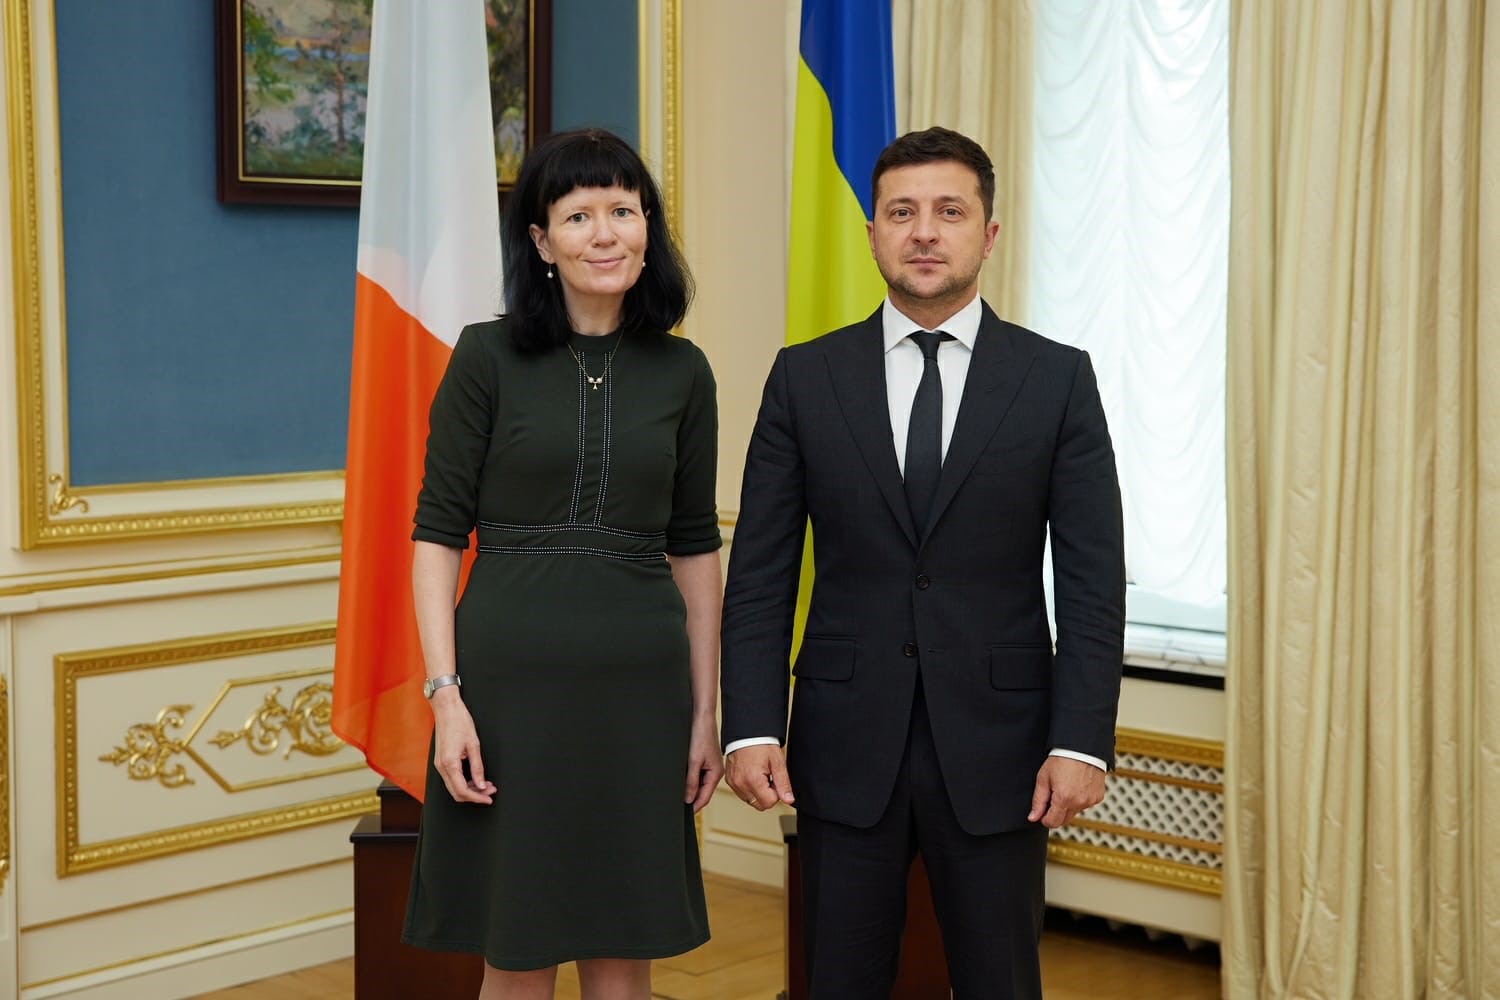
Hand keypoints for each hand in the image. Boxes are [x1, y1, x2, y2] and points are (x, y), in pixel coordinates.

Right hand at [431, 690, 494, 804]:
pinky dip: (464, 782)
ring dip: (470, 789)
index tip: (488, 798)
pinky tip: (476, 778)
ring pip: (454, 787)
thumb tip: (482, 785)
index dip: (477, 798)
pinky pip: (452, 778)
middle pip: (456, 793)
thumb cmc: (459, 722)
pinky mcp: (441, 761)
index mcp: (449, 763)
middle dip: (474, 795)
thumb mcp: (474, 745)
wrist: (446, 709)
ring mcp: (439, 764)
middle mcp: (441, 767)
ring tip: (486, 785)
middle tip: (490, 792)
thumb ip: (478, 767)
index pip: (462, 791)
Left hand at [684, 714, 724, 812]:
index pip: (705, 797)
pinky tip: (683, 781)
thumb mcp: (693, 761)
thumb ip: (691, 781)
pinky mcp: (705, 760)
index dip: (695, 807)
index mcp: (715, 774)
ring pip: (699, 784)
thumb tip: (688, 798)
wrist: (701, 718)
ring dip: (691, 790)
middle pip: (702, 792)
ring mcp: (710, 766)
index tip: (685, 815)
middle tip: (679, 807)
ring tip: (679, 796)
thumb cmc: (700, 735)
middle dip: (692, 799)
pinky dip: (691, 780)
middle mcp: (714, 771)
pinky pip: (698, 775)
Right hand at [725, 743, 794, 810]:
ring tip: (759, 774)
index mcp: (753, 780)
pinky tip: (751, 775)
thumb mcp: (777, 762)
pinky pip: (742, 793)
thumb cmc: (761, 743)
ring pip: (751, 801)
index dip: (776, 793)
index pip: (769, 803)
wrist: (746, 733)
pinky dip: (748, 788)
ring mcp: (733, 783)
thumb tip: (789, 800)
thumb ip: (784, 783)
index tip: (774, 780)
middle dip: (767, 795)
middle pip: (760, 805)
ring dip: (757, 792)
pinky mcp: (729, 781)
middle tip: (768, 777)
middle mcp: (740, 784)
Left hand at [1028, 755, 1105, 828]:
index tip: (1042, 810)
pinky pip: (1085, 805)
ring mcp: (1090, 801)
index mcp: (1064, 799)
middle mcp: (1079, 803)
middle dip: (1056, 812)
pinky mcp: (1098, 797)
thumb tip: (1033, 817)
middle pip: (1064, 820)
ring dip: (1068, 805)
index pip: (1052, 822)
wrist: (1082, 748)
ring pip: (1074, 812)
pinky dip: (1079, 799)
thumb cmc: (1062, 759)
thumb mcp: (1043, 778)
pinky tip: (1076, 786)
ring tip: (1066, 786)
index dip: (1044, 818)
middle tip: (1053, 795)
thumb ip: (1038, 801)